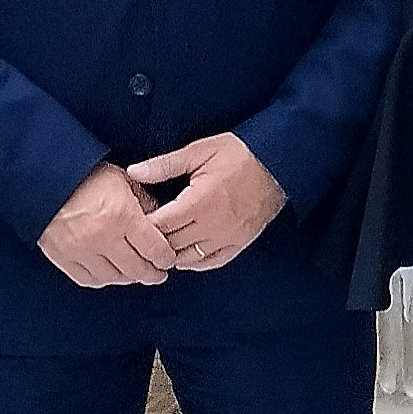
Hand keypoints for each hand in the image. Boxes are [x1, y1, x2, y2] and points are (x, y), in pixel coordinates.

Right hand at [37, 162, 175, 287]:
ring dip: (128, 278)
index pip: (155, 249)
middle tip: (157, 273)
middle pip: (136, 269)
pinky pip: (87, 279)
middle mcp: (103, 236)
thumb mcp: (124, 180)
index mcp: (123, 215)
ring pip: (113, 277)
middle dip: (152, 274)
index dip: (166, 259)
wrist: (46, 179)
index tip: (169, 260)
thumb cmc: (86, 175)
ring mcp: (81, 249)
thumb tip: (159, 222)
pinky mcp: (62, 256)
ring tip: (135, 274)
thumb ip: (144, 203)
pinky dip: (102, 280)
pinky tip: (109, 274)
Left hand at [127, 132, 287, 271]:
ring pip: (188, 257)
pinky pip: (212, 261)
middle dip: (153, 240)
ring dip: (172, 252)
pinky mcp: (240, 242)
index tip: (133, 219)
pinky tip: (186, 255)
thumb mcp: (200, 151)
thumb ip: (165, 165)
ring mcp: (227, 236)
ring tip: (161, 244)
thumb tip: (134, 172)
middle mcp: (213, 224)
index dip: (141, 224)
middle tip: (141, 234)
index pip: (159, 225)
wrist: (279, 164)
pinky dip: (195, 262)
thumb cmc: (241, 155)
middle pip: (170, 244)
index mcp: (199, 202)